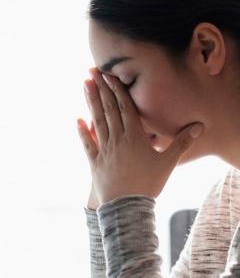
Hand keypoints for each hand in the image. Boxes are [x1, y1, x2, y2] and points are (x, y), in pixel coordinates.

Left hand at [76, 69, 202, 203]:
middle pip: (108, 110)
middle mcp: (117, 139)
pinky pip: (87, 143)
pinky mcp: (94, 162)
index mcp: (134, 137)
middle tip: (93, 71)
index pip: (125, 108)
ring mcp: (104, 150)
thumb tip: (199, 126)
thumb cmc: (149, 183)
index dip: (118, 90)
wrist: (127, 206)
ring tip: (84, 85)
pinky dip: (82, 131)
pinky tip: (78, 119)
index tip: (110, 75)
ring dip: (90, 102)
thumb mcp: (168, 162)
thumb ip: (182, 142)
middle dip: (101, 89)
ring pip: (96, 121)